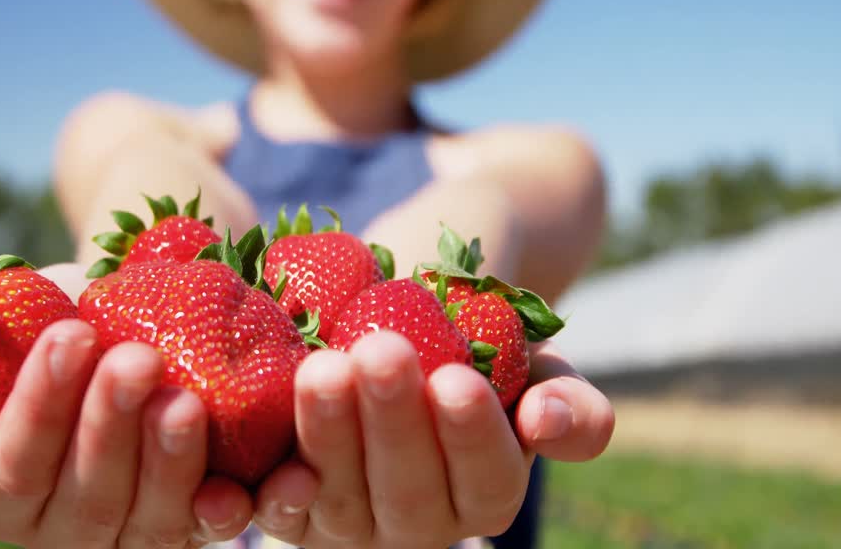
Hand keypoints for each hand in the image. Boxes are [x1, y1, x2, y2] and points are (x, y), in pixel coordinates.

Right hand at [0, 319, 253, 546]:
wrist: (142, 320)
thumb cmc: (63, 320)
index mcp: (1, 488)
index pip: (15, 460)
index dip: (40, 403)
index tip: (71, 333)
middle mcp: (61, 529)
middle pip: (86, 494)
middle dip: (109, 426)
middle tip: (138, 359)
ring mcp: (129, 537)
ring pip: (147, 519)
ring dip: (168, 463)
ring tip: (185, 400)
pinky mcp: (190, 531)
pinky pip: (204, 532)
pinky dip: (218, 512)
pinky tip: (232, 486)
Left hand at [251, 332, 613, 548]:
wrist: (395, 316)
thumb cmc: (473, 342)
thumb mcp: (533, 365)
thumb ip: (567, 401)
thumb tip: (548, 421)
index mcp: (484, 496)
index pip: (486, 479)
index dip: (472, 435)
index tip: (458, 378)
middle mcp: (418, 525)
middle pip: (408, 491)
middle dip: (393, 421)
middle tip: (382, 351)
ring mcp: (349, 524)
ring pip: (340, 496)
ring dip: (329, 433)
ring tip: (323, 366)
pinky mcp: (291, 510)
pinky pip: (279, 508)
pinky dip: (274, 487)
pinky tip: (273, 443)